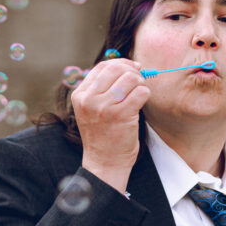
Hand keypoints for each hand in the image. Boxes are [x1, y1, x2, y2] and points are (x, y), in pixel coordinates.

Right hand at [72, 58, 150, 191]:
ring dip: (140, 84)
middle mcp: (89, 99)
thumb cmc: (103, 134)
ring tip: (138, 95)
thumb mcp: (92, 108)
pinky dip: (145, 95)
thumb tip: (128, 65)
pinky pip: (141, 92)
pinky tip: (140, 105)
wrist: (105, 162)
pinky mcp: (121, 115)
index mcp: (80, 95)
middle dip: (132, 72)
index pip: (102, 67)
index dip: (121, 64)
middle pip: (117, 69)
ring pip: (131, 78)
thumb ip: (102, 87)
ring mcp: (104, 107)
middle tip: (139, 81)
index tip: (133, 68)